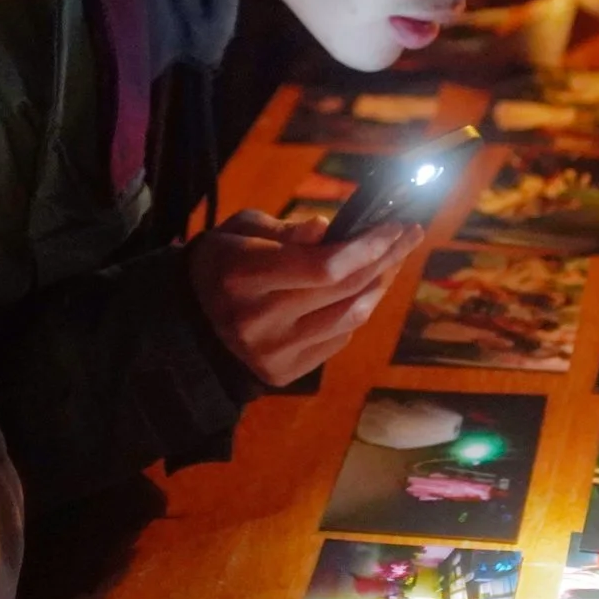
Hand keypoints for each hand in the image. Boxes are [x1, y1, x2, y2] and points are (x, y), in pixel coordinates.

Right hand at [189, 210, 422, 385]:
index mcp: (245, 276)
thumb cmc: (221, 264)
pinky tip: (364, 290)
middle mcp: (261, 319)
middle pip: (345, 291)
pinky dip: (357, 312)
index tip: (397, 225)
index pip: (325, 267)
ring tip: (392, 261)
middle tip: (409, 234)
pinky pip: (339, 340)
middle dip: (386, 259)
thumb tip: (330, 229)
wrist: (189, 326)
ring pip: (350, 318)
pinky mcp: (285, 373)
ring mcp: (275, 352)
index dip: (369, 247)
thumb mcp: (241, 231)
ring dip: (380, 287)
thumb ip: (286, 230)